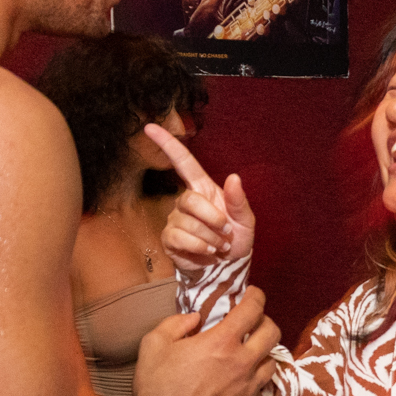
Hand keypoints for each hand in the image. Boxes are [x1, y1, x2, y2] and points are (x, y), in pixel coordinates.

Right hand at [130, 287, 279, 395]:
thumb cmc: (157, 387)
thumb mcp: (154, 344)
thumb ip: (176, 323)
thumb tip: (195, 318)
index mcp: (221, 342)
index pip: (252, 309)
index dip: (256, 297)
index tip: (253, 294)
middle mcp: (242, 363)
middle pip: (273, 333)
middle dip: (266, 322)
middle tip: (254, 323)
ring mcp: (249, 389)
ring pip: (271, 363)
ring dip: (262, 354)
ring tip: (249, 355)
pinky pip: (261, 391)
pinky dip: (255, 383)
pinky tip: (242, 384)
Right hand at [143, 124, 255, 272]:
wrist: (227, 268)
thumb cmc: (236, 239)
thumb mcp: (245, 220)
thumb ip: (239, 200)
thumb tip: (234, 177)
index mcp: (203, 189)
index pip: (183, 162)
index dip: (167, 144)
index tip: (149, 127)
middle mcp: (186, 201)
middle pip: (190, 200)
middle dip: (213, 219)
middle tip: (226, 233)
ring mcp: (175, 220)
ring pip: (187, 223)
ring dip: (210, 238)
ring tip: (219, 246)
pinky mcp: (169, 239)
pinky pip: (180, 238)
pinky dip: (200, 247)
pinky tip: (207, 253)